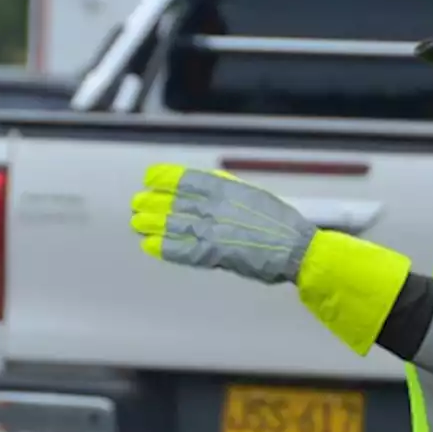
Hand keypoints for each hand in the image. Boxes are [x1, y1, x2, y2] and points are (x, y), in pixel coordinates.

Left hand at [130, 164, 316, 284]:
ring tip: (137, 223)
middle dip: (152, 202)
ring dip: (152, 224)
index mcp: (225, 189)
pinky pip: (181, 250)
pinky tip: (149, 246)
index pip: (185, 179)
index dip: (164, 178)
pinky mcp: (213, 254)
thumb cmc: (281, 223)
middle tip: (137, 203)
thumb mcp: (254, 195)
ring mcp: (211, 231)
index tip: (150, 177)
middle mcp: (214, 207)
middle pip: (173, 202)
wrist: (296, 248)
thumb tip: (211, 183)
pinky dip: (163, 248)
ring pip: (172, 224)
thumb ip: (230, 189)